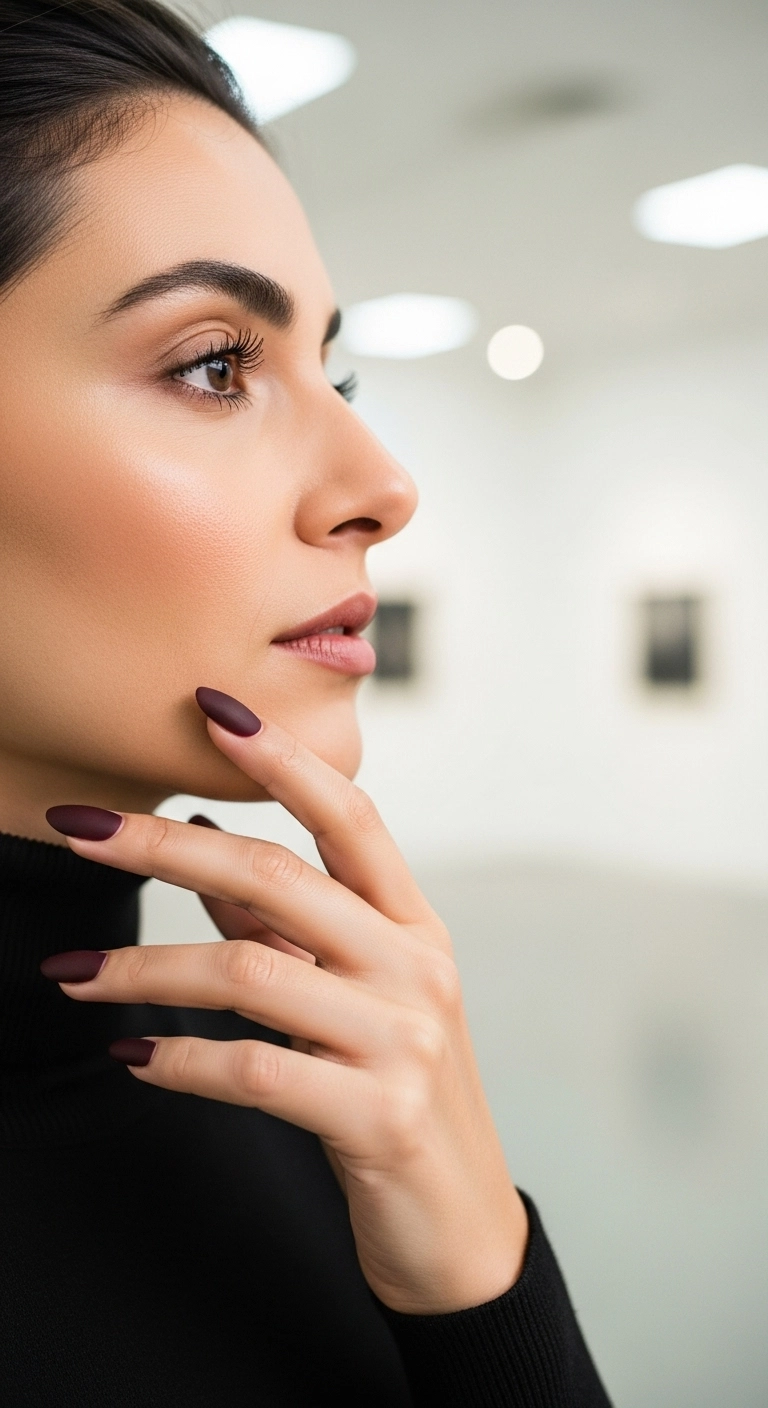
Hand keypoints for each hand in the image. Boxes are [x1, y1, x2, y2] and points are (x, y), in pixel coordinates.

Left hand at [45, 697, 527, 1313]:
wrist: (463, 1228)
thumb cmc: (399, 1094)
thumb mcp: (360, 997)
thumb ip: (290, 927)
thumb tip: (205, 850)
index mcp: (414, 926)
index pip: (349, 817)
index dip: (281, 757)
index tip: (211, 708)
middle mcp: (413, 967)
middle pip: (276, 876)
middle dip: (162, 848)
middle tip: (78, 828)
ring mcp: (402, 1040)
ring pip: (247, 973)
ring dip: (142, 970)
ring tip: (71, 976)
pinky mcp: (376, 1116)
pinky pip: (253, 1070)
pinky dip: (179, 1059)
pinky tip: (131, 1055)